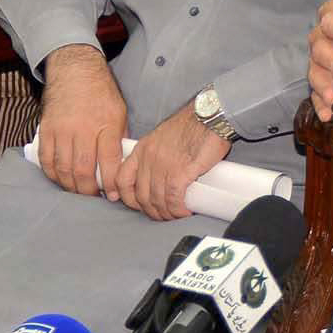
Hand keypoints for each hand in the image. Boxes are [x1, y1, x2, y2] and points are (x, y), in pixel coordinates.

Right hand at [35, 44, 128, 199]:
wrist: (74, 71)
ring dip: (71, 186)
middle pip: (83, 170)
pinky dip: (53, 174)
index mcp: (106, 125)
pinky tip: (61, 179)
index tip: (114, 195)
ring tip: (79, 191)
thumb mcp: (119, 113)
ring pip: (63, 169)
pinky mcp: (46, 130)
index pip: (109, 162)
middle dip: (89, 190)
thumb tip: (120, 167)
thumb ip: (118, 139)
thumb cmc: (101, 93)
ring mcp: (62, 130)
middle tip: (94, 197)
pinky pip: (46, 160)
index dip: (112, 183)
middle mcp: (82, 129)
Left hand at [118, 101, 229, 222]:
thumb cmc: (194, 124)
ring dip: (166, 213)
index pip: (122, 179)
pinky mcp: (180, 172)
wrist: (211, 116)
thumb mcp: (164, 136)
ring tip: (176, 215)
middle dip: (151, 210)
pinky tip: (184, 211)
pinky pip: (173, 199)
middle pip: (140, 196)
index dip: (128, 198)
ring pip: (156, 200)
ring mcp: (163, 166)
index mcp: (142, 149)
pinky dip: (178, 209)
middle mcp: (148, 159)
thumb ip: (157, 154)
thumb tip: (161, 175)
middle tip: (163, 215)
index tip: (138, 205)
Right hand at [308, 0, 332, 119]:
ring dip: (324, 84)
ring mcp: (321, 62)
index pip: (330, 22)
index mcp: (332, 17)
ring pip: (316, 73)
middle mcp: (321, 40)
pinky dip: (320, 104)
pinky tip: (328, 114)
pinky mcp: (325, 81)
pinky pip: (316, 93)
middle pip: (320, 50)